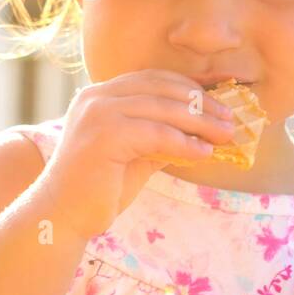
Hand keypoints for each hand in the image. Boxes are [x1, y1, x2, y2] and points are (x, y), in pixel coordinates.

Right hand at [37, 69, 237, 240]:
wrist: (63, 215)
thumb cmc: (99, 188)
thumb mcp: (137, 153)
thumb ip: (162, 136)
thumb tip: (204, 130)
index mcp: (100, 95)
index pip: (153, 79)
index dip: (190, 88)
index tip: (219, 104)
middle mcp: (96, 97)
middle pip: (161, 88)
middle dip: (201, 103)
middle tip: (230, 120)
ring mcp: (97, 113)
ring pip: (163, 108)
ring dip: (200, 122)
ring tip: (226, 135)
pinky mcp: (104, 135)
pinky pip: (156, 134)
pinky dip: (185, 142)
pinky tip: (204, 153)